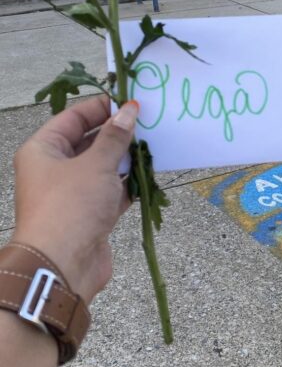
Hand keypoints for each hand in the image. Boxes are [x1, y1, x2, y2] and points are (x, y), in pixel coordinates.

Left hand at [10, 97, 138, 304]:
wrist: (63, 266)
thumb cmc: (71, 206)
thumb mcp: (96, 164)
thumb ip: (115, 136)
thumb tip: (129, 110)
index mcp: (43, 150)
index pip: (72, 118)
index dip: (101, 107)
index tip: (130, 100)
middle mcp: (53, 169)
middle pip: (88, 141)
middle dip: (117, 133)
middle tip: (148, 121)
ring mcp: (72, 193)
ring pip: (102, 167)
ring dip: (126, 159)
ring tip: (154, 144)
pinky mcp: (89, 215)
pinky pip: (111, 191)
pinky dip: (129, 184)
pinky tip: (150, 175)